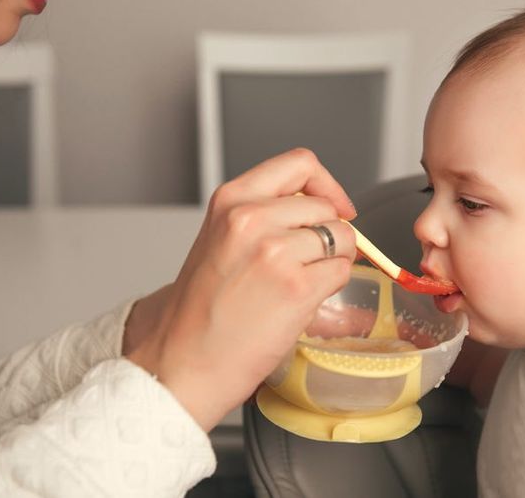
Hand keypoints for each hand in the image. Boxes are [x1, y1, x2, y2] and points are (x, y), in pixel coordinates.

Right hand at [127, 149, 356, 430]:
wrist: (182, 361)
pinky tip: (301, 301)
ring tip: (300, 282)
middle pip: (326, 207)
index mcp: (231, 199)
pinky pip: (341, 271)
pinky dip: (332, 285)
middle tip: (309, 261)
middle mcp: (252, 218)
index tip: (334, 206)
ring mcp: (275, 252)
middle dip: (329, 233)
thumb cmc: (200, 310)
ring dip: (333, 260)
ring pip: (341, 238)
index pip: (300, 163)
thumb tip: (321, 211)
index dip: (327, 185)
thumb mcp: (222, 238)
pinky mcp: (296, 288)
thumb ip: (265, 214)